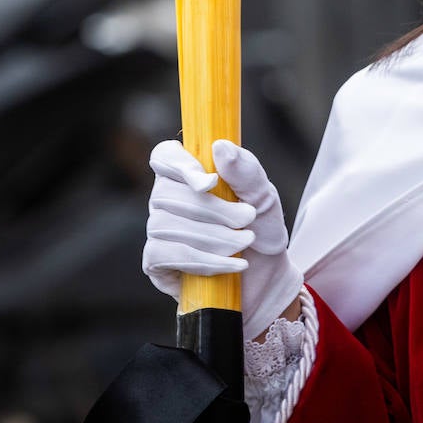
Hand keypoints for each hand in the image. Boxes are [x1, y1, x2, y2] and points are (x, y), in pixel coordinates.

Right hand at [143, 139, 303, 340]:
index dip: (178, 165)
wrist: (266, 276)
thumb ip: (246, 171)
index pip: (165, 156)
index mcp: (190, 174)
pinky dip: (203, 260)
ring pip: (166, 225)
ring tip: (244, 243)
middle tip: (247, 220)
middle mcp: (167, 198)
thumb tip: (220, 146)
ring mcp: (158, 229)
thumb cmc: (261, 229)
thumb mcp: (264, 197)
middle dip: (212, 210)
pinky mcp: (156, 261)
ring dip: (213, 237)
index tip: (209, 183)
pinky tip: (232, 265)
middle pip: (167, 194)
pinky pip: (165, 254)